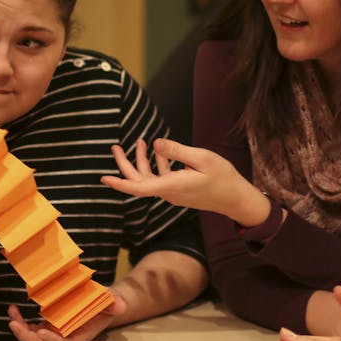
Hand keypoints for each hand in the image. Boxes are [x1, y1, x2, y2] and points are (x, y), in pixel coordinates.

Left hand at [6, 294, 127, 340]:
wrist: (100, 306)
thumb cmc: (106, 305)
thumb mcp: (111, 302)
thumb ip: (114, 304)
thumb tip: (120, 305)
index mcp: (80, 338)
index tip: (41, 331)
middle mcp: (65, 340)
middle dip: (27, 338)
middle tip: (15, 324)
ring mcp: (54, 335)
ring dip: (20, 330)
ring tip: (12, 314)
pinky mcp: (47, 328)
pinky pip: (30, 330)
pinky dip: (20, 322)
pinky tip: (14, 310)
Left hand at [100, 139, 268, 226]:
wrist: (236, 199)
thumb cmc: (223, 178)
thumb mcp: (202, 158)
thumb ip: (178, 151)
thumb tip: (156, 143)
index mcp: (172, 185)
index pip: (138, 188)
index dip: (119, 183)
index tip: (103, 178)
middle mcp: (169, 192)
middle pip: (139, 181)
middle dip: (125, 164)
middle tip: (115, 147)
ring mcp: (174, 193)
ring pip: (149, 179)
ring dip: (142, 161)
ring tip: (139, 142)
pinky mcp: (179, 191)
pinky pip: (161, 179)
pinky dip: (157, 165)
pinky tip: (160, 151)